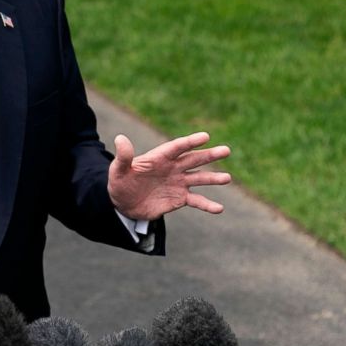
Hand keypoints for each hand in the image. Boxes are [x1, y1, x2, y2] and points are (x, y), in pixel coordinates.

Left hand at [108, 132, 230, 219]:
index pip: (177, 147)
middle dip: (209, 155)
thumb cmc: (120, 183)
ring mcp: (178, 182)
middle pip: (193, 159)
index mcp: (159, 157)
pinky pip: (196, 200)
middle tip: (226, 150)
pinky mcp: (180, 198)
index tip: (205, 136)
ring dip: (213, 178)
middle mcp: (172, 168)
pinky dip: (207, 204)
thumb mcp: (118, 170)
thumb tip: (120, 138)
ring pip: (199, 178)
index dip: (190, 142)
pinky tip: (219, 209)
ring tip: (227, 178)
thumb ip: (123, 156)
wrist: (123, 204)